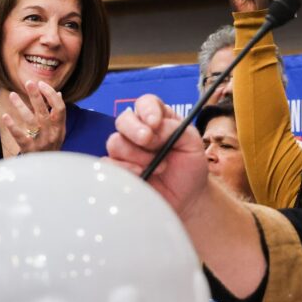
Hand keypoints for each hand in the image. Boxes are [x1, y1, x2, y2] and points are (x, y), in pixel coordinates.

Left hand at [0, 80, 66, 153]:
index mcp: (60, 128)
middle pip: (44, 111)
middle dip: (36, 95)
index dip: (51, 95)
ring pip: (31, 120)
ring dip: (21, 106)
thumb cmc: (50, 148)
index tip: (41, 84)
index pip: (60, 108)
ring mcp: (41, 142)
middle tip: (28, 83)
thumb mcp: (58, 132)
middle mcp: (52, 134)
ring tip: (12, 95)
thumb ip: (57, 114)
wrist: (47, 172)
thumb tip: (58, 94)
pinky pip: (20, 136)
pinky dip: (12, 126)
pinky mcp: (29, 149)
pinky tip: (5, 116)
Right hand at [105, 94, 209, 217]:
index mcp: (158, 119)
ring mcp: (127, 151)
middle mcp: (139, 132)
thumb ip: (174, 129)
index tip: (155, 123)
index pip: (145, 103)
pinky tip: (143, 174)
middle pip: (124, 119)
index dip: (147, 110)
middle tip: (148, 141)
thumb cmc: (190, 167)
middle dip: (134, 129)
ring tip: (159, 167)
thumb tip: (153, 128)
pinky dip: (126, 168)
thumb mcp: (192, 143)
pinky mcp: (119, 169)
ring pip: (115, 142)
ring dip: (136, 154)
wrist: (188, 198)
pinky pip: (109, 163)